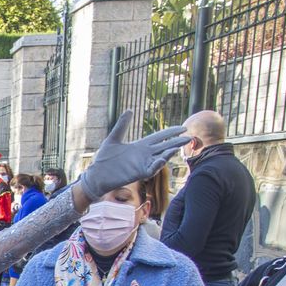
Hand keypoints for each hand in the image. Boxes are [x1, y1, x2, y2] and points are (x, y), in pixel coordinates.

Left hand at [73, 110, 188, 210]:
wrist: (97, 174)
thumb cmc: (104, 158)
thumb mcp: (114, 138)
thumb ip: (122, 125)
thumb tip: (130, 110)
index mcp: (140, 146)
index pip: (160, 137)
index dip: (170, 132)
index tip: (182, 128)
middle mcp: (144, 155)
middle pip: (164, 147)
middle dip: (176, 142)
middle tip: (188, 137)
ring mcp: (142, 164)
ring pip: (160, 158)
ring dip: (169, 153)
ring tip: (177, 146)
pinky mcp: (138, 173)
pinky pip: (151, 169)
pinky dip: (158, 164)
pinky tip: (163, 158)